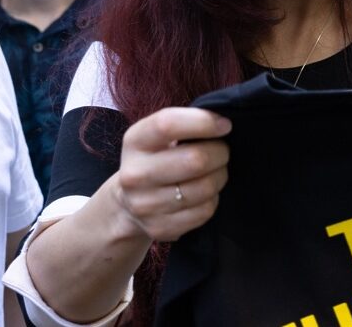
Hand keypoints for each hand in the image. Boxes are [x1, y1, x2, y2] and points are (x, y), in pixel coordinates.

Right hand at [113, 107, 230, 241]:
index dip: (203, 122)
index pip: (168, 124)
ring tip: (216, 171)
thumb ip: (182, 125)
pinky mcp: (160, 228)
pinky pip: (205, 211)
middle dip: (220, 153)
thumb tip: (223, 124)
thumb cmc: (154, 160)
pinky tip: (205, 193)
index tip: (224, 125)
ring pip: (205, 188)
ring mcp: (145, 205)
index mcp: (134, 142)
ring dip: (220, 176)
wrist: (127, 204)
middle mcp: (135, 174)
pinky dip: (213, 199)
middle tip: (222, 151)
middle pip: (195, 160)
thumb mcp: (156, 136)